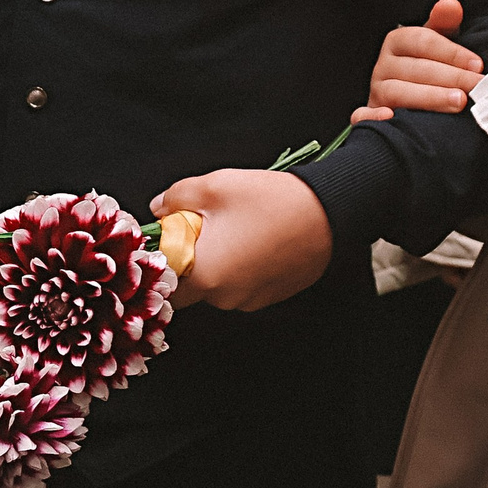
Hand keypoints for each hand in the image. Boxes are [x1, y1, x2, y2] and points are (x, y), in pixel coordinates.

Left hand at [149, 170, 332, 310]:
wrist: (328, 212)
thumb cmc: (269, 200)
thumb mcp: (213, 187)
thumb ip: (175, 198)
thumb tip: (158, 209)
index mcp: (204, 275)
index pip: (163, 284)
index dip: (160, 261)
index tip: (166, 239)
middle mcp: (225, 297)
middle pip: (190, 286)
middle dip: (189, 261)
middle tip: (201, 228)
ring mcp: (250, 300)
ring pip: (217, 286)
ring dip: (216, 263)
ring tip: (234, 229)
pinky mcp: (271, 296)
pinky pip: (241, 286)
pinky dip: (240, 267)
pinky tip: (254, 240)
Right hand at [350, 0, 483, 122]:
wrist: (406, 101)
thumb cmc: (427, 69)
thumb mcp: (436, 43)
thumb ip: (444, 23)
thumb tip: (451, 4)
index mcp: (396, 42)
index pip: (423, 41)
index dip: (452, 52)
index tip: (478, 65)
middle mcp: (382, 65)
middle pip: (416, 68)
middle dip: (451, 76)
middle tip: (477, 86)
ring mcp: (375, 92)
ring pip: (398, 92)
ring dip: (430, 97)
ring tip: (459, 102)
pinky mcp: (369, 116)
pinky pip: (362, 116)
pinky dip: (373, 117)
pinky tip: (391, 117)